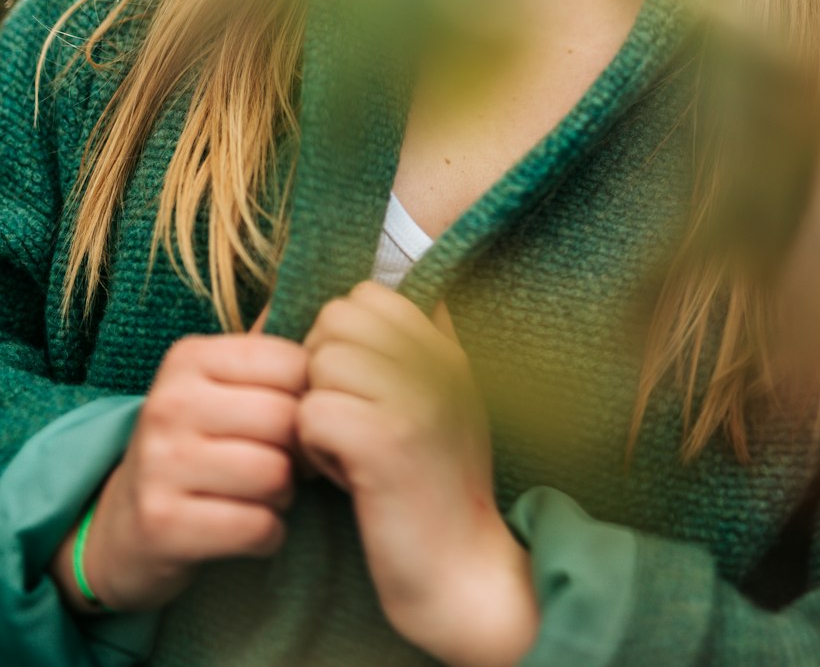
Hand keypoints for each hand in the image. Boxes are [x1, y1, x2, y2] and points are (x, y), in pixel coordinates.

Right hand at [49, 321, 306, 614]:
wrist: (121, 525)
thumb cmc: (196, 444)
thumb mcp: (220, 386)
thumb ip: (268, 351)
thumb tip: (332, 302)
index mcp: (190, 357)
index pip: (292, 363)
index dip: (313, 398)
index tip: (301, 420)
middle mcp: (169, 402)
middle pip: (286, 419)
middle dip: (303, 452)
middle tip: (292, 466)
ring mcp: (160, 463)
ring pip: (274, 475)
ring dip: (286, 496)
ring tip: (269, 496)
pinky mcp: (161, 524)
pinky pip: (255, 527)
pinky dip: (268, 535)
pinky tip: (252, 530)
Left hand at [299, 281, 538, 666]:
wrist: (462, 573)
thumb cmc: (438, 489)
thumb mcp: (447, 402)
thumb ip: (422, 348)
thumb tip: (381, 293)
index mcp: (446, 350)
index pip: (366, 295)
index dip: (344, 337)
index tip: (360, 388)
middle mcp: (434, 364)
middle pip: (334, 321)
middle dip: (323, 369)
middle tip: (346, 420)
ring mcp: (412, 399)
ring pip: (318, 365)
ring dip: (316, 410)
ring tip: (345, 451)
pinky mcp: (382, 443)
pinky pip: (310, 414)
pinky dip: (313, 449)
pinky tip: (342, 477)